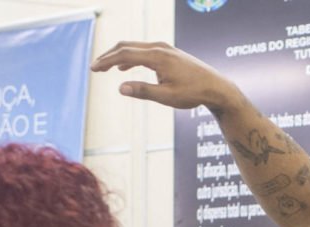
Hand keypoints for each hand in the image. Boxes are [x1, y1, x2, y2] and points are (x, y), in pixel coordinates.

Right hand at [91, 41, 239, 111]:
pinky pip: (144, 51)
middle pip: (126, 46)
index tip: (93, 69)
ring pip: (135, 47)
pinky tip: (126, 67)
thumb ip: (143, 91)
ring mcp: (165, 48)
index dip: (106, 61)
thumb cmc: (193, 93)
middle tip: (95, 68)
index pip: (124, 54)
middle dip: (108, 56)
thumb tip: (120, 88)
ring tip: (105, 68)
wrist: (216, 87)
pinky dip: (132, 57)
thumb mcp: (167, 96)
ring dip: (119, 56)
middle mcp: (160, 48)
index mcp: (157, 57)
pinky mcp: (169, 53)